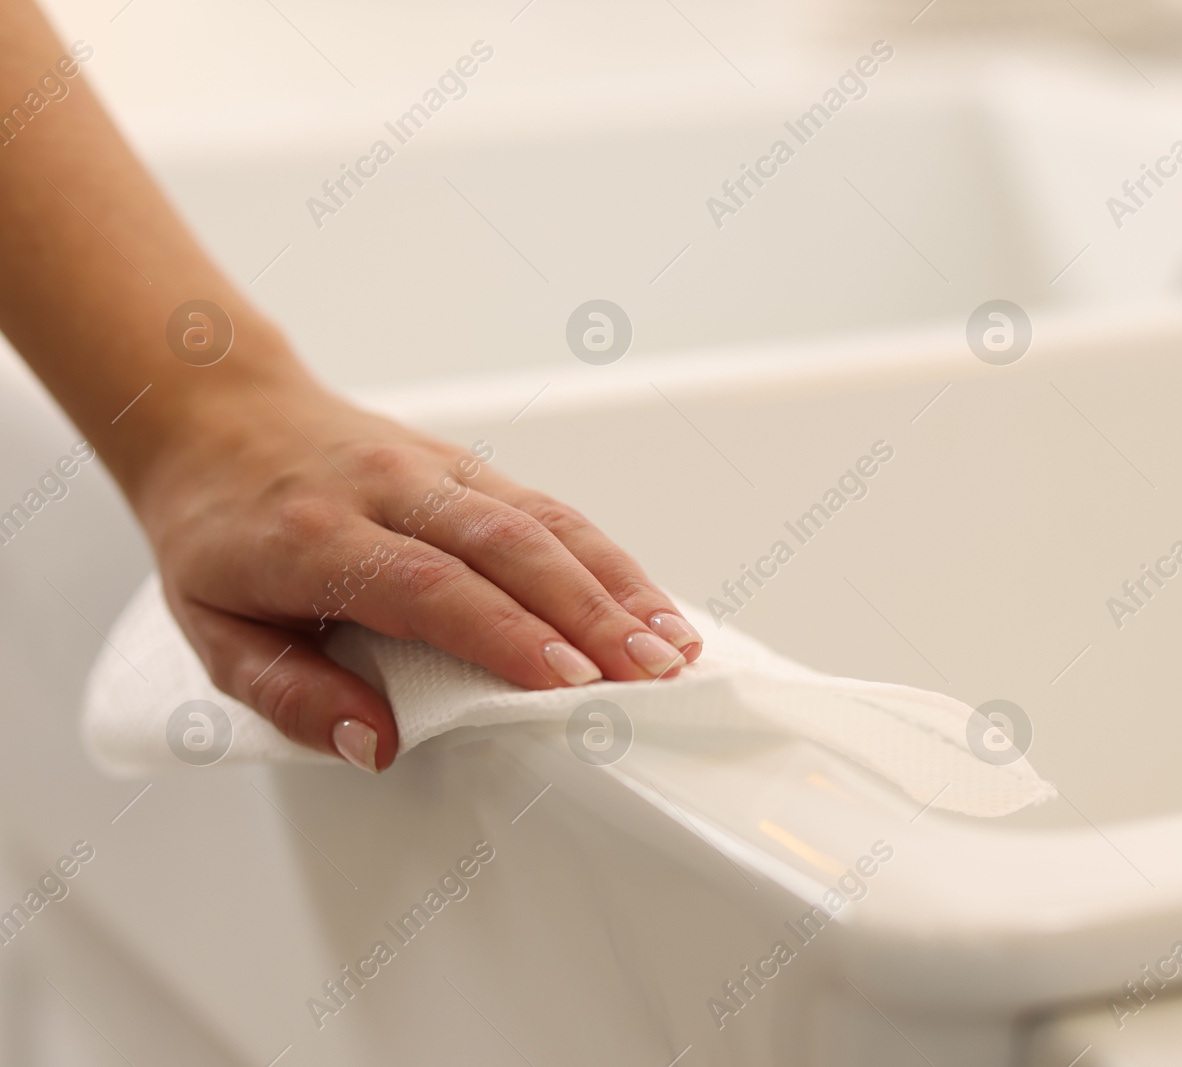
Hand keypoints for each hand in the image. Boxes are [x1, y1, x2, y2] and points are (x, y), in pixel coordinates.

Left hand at [126, 366, 701, 772]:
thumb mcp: (212, 631)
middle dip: (590, 613)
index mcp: (314, 537)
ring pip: (545, 520)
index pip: (425, 584)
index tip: (565, 681)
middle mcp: (387, 489)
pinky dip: (609, 558)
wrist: (221, 415)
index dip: (503, 632)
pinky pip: (551, 509)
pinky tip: (649, 604)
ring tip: (672, 646)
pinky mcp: (471, 465)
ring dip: (618, 584)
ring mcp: (437, 469)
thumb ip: (288, 693)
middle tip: (649, 674)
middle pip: (507, 545)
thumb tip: (374, 743)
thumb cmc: (220, 532)